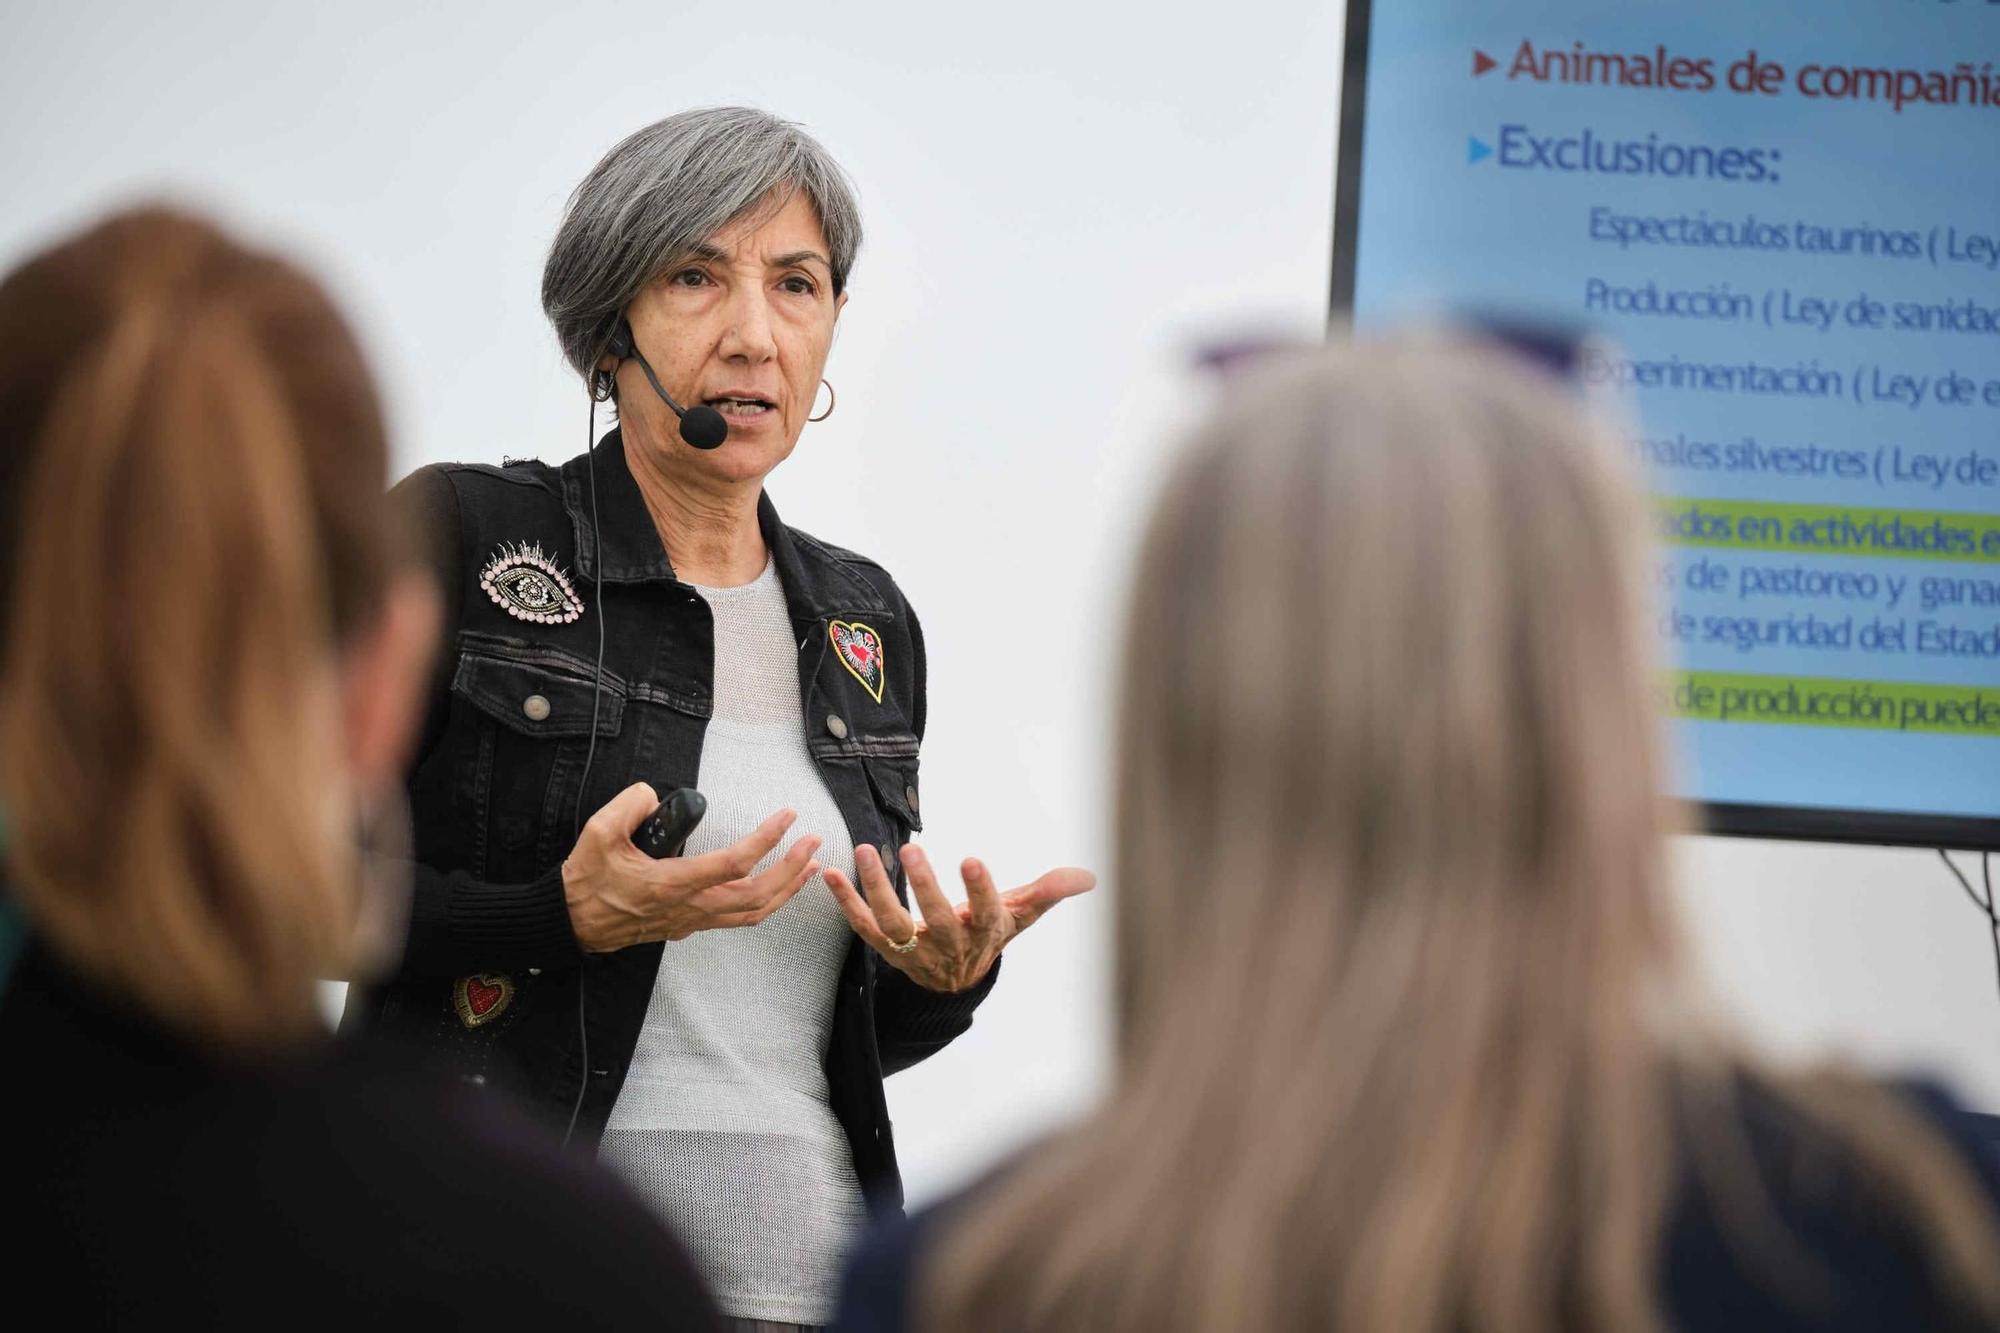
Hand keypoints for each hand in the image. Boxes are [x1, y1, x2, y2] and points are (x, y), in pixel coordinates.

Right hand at [563, 783, 821, 951]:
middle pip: (756, 894)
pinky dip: (766, 902)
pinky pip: (738, 918)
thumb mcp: (598, 833)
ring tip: (810, 866)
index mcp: (671, 884)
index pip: (732, 864)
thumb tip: (653, 793)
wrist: (572, 922)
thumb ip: (629, 805)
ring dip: (786, 889)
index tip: (786, 817)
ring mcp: (691, 920)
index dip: (765, 840)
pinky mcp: (689, 925)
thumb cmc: (587, 880)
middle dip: (790, 867)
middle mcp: (688, 907)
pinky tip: (778, 887)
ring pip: (752, 913)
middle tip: (812, 841)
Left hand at [824, 843, 1095, 992]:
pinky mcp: (885, 949)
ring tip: (865, 850)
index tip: (972, 859)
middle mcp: (947, 946)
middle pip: (935, 921)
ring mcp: (913, 951)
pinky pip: (862, 928)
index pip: (986, 913)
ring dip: (875, 889)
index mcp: (984, 934)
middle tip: (911, 848)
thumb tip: (1089, 877)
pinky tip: (829, 874)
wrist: (956, 982)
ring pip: (892, 925)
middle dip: (924, 887)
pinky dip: (844, 903)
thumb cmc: (990, 933)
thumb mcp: (1022, 915)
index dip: (979, 890)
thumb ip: (1049, 892)